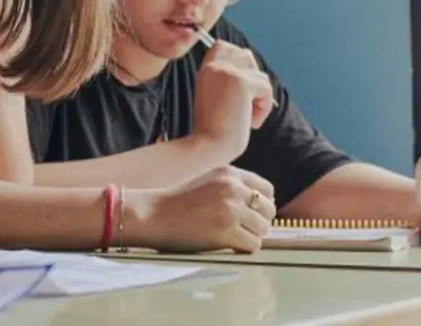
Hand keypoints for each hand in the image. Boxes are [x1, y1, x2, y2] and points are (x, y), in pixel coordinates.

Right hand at [124, 167, 276, 253]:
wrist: (152, 214)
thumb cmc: (176, 201)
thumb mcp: (207, 180)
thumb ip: (232, 186)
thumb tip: (262, 204)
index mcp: (229, 173)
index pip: (267, 189)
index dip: (262, 204)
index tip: (250, 214)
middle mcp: (233, 188)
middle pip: (269, 210)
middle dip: (258, 221)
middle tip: (240, 229)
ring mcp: (231, 210)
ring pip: (263, 229)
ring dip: (250, 236)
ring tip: (230, 237)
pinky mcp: (227, 231)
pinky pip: (253, 245)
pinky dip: (243, 248)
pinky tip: (226, 244)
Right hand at [191, 42, 274, 160]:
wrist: (208, 146)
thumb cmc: (213, 130)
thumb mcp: (214, 98)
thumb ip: (224, 82)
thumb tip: (249, 71)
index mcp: (205, 70)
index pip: (222, 46)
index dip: (237, 62)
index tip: (239, 89)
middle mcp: (214, 66)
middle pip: (245, 55)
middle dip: (253, 78)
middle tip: (248, 103)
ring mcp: (227, 72)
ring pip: (260, 76)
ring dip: (260, 98)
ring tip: (247, 117)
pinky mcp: (241, 82)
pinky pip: (266, 89)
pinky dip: (264, 108)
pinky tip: (252, 123)